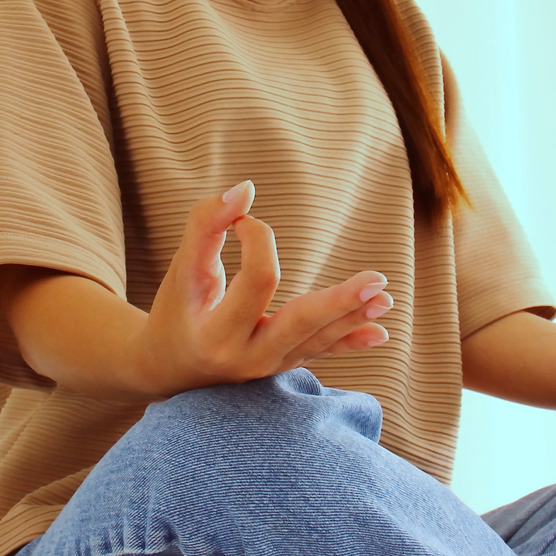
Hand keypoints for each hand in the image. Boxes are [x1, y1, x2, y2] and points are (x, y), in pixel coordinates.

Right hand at [138, 180, 394, 396]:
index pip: (256, 281)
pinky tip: (381, 333)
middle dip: (340, 302)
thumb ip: (206, 224)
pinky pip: (320, 354)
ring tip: (385, 297)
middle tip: (377, 280)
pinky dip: (349, 342)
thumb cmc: (176, 308)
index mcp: (215, 332)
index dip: (258, 239)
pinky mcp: (283, 366)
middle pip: (299, 324)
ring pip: (316, 341)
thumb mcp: (182, 268)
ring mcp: (268, 367)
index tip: (243, 219)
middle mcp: (245, 357)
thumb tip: (245, 189)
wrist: (169, 367)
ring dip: (353, 317)